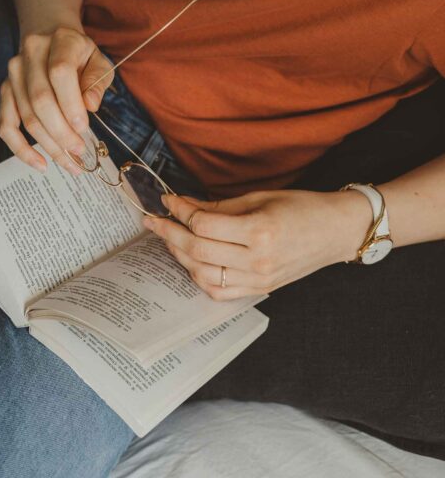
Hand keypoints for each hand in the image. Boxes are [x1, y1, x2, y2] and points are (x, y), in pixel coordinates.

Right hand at [0, 27, 113, 173]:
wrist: (50, 36)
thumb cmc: (79, 55)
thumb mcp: (99, 61)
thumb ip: (97, 82)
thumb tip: (90, 106)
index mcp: (60, 41)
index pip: (60, 73)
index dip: (71, 104)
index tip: (84, 128)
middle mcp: (30, 54)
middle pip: (40, 100)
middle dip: (61, 132)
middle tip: (79, 152)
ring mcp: (13, 73)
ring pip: (27, 117)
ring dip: (49, 145)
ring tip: (70, 163)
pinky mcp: (5, 91)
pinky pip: (6, 125)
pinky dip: (21, 149)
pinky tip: (40, 164)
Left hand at [142, 190, 371, 300]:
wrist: (336, 231)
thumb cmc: (302, 208)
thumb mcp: (259, 198)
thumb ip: (218, 206)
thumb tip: (183, 205)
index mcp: (260, 231)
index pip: (204, 224)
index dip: (180, 211)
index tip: (167, 200)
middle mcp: (257, 260)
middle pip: (197, 250)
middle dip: (169, 233)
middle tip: (153, 220)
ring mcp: (258, 280)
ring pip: (202, 274)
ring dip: (179, 255)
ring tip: (169, 238)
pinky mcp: (259, 289)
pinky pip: (218, 291)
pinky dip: (198, 277)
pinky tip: (190, 261)